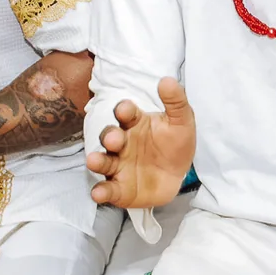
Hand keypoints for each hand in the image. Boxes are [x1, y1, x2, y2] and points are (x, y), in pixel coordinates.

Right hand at [88, 78, 195, 208]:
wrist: (179, 174)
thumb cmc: (175, 143)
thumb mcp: (182, 121)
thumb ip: (176, 101)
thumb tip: (167, 80)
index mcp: (135, 123)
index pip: (126, 113)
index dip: (124, 110)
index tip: (125, 109)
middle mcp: (122, 143)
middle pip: (110, 136)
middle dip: (110, 136)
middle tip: (113, 139)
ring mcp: (118, 165)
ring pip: (104, 161)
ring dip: (97, 161)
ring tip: (93, 161)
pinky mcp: (119, 188)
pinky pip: (108, 189)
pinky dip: (101, 192)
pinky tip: (98, 194)